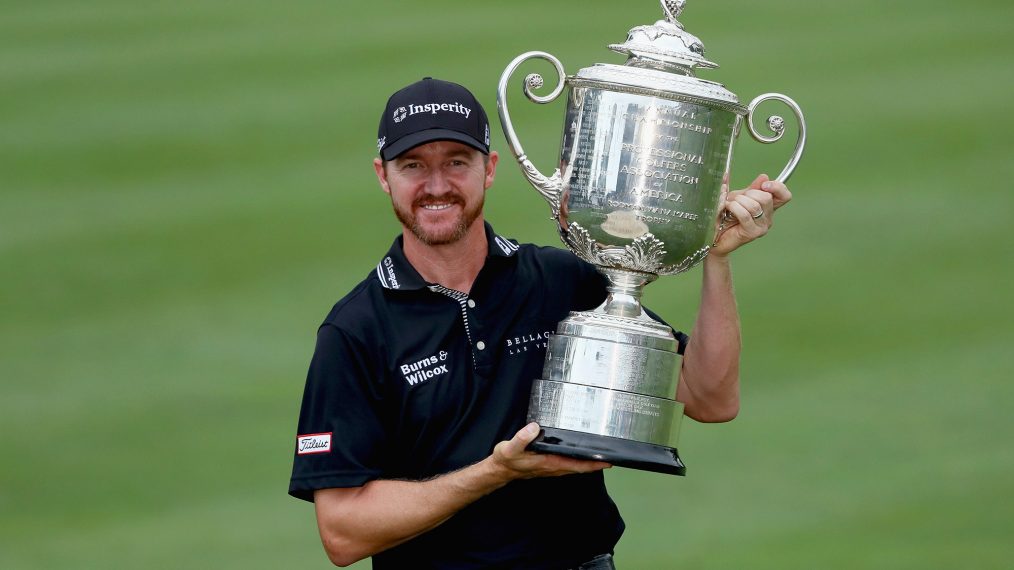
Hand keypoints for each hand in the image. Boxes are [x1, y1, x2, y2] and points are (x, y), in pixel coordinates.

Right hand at [490, 422, 610, 479]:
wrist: (500, 470)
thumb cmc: (506, 460)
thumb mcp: (510, 448)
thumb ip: (522, 438)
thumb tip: (534, 427)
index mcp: (549, 463)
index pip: (576, 465)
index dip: (592, 464)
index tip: (608, 461)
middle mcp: (553, 467)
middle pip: (580, 467)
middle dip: (596, 463)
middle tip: (612, 455)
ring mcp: (551, 467)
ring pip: (575, 466)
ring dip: (588, 463)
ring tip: (601, 454)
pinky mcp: (548, 465)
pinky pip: (568, 464)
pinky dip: (578, 461)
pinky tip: (580, 453)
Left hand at [711, 173, 791, 256]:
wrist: (714, 236)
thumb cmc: (726, 217)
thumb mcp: (740, 197)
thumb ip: (752, 188)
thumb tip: (764, 176)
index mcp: (768, 208)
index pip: (784, 196)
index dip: (777, 187)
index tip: (763, 185)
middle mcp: (768, 218)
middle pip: (767, 198)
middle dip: (748, 193)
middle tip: (736, 198)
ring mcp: (761, 227)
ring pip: (755, 206)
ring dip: (739, 200)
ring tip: (730, 203)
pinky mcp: (752, 233)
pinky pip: (745, 215)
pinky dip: (734, 207)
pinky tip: (728, 208)